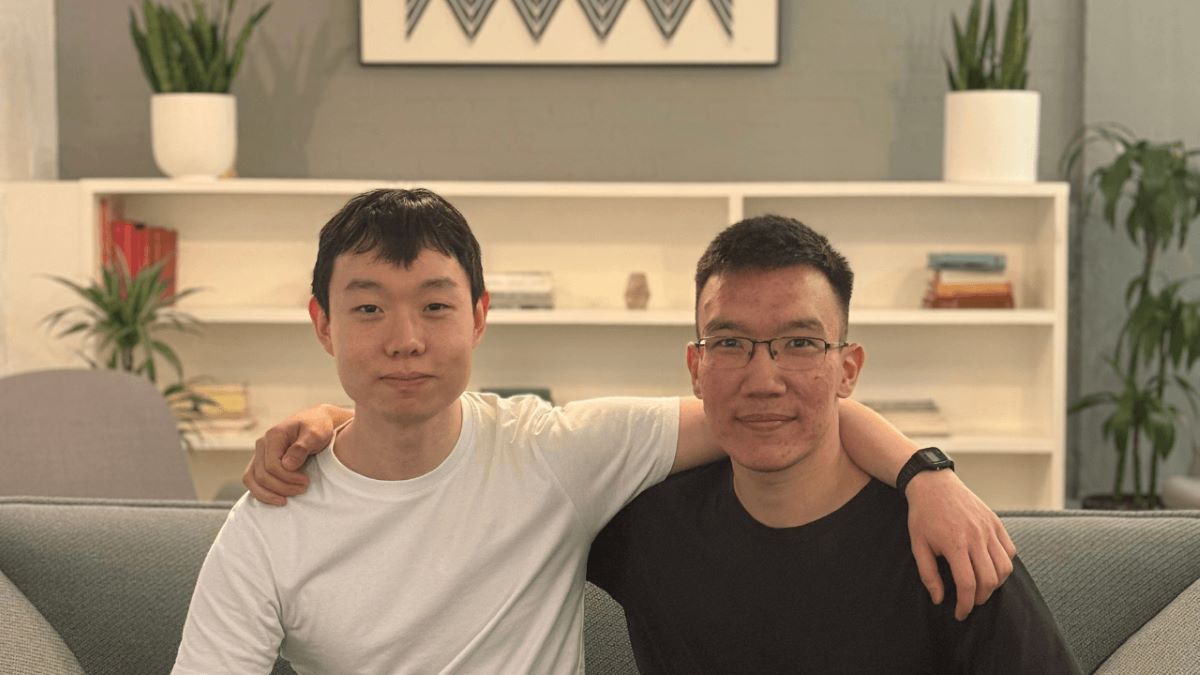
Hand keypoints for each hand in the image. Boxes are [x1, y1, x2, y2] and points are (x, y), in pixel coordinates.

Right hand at [242, 405, 346, 505]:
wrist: (316, 422)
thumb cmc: (318, 427)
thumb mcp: (316, 434)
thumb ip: (302, 448)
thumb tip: (287, 465)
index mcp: (274, 435)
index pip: (272, 465)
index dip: (288, 478)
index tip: (306, 482)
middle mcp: (262, 444)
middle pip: (262, 475)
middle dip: (282, 487)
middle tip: (303, 489)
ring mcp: (259, 453)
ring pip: (251, 479)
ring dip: (268, 494)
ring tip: (285, 501)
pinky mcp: (260, 462)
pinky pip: (252, 480)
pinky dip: (260, 492)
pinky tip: (276, 498)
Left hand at [905, 470, 1016, 620]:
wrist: (934, 484)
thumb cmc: (923, 515)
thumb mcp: (918, 545)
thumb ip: (928, 574)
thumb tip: (939, 599)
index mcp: (954, 543)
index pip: (968, 584)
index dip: (965, 605)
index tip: (960, 614)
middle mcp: (976, 537)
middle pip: (989, 580)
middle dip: (980, 598)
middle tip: (970, 602)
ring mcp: (989, 529)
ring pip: (1005, 568)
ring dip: (995, 584)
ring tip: (981, 587)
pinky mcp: (996, 523)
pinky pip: (1010, 551)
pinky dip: (1004, 565)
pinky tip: (990, 568)